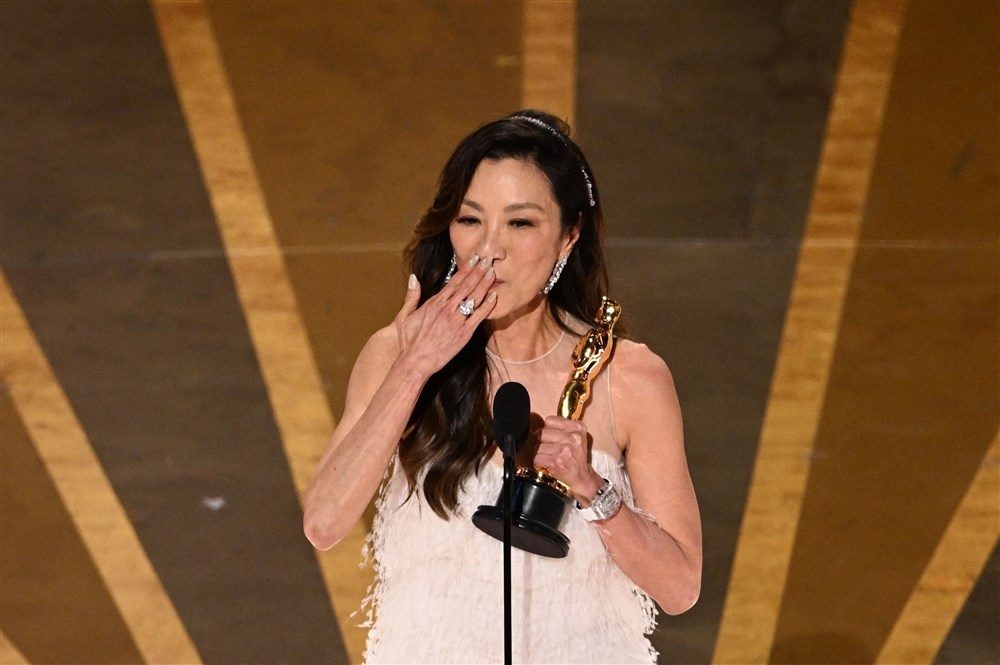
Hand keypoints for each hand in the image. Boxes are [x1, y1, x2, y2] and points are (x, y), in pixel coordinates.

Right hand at [394, 256, 496, 375]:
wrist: (415, 362)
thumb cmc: (409, 342)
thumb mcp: (404, 316)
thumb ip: (411, 296)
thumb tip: (413, 278)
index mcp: (434, 303)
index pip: (454, 281)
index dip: (466, 269)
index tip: (474, 259)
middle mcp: (447, 309)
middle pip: (466, 286)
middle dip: (478, 271)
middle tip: (489, 260)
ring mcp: (456, 321)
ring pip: (474, 298)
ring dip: (484, 284)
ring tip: (493, 273)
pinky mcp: (464, 334)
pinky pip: (478, 317)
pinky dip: (487, 305)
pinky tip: (495, 296)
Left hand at [533, 416, 603, 502]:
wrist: (582, 478)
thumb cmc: (577, 459)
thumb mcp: (576, 437)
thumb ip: (562, 428)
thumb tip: (542, 425)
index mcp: (578, 428)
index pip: (550, 420)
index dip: (548, 430)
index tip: (552, 438)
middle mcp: (572, 437)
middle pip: (542, 433)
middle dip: (541, 442)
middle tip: (549, 449)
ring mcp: (564, 449)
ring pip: (537, 446)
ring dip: (540, 454)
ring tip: (549, 457)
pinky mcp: (556, 461)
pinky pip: (537, 458)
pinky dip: (539, 463)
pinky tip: (547, 464)